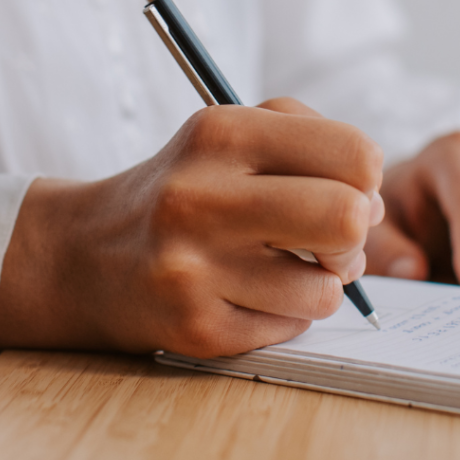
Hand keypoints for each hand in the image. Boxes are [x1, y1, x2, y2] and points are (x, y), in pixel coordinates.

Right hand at [0, 99, 384, 357]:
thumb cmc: (183, 186)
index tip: (346, 186)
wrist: (86, 253)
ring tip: (286, 267)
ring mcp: (194, 269)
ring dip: (322, 282)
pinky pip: (291, 329)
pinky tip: (249, 293)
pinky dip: (286, 314)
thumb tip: (374, 201)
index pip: (352, 153)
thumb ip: (310, 139)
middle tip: (333, 237)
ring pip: (326, 289)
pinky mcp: (195, 328)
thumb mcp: (231, 130)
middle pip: (347, 219)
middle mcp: (202, 197)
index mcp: (221, 133)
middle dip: (355, 234)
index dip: (366, 176)